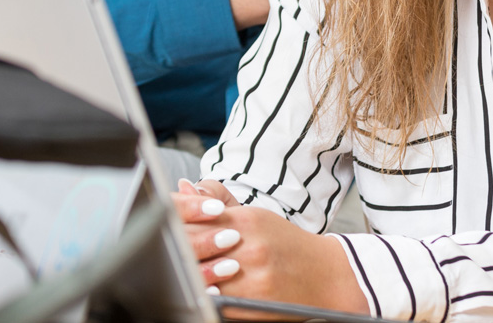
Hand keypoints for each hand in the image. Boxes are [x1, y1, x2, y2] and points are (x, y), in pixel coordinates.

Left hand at [172, 179, 368, 314]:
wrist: (327, 276)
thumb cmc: (287, 245)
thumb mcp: (257, 217)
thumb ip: (217, 202)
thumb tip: (184, 186)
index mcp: (248, 221)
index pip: (195, 218)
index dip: (174, 221)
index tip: (165, 224)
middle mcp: (249, 248)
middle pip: (193, 247)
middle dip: (177, 249)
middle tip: (165, 248)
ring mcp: (252, 278)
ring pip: (202, 277)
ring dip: (188, 275)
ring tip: (180, 270)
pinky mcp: (254, 305)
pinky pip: (218, 301)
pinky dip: (206, 295)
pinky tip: (202, 289)